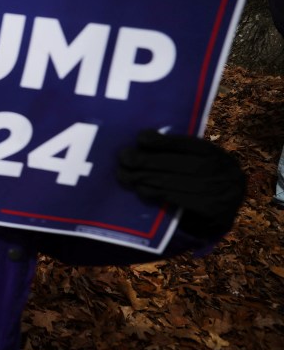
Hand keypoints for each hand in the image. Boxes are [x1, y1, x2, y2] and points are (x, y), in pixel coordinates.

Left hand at [117, 130, 245, 238]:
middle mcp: (220, 171)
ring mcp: (218, 192)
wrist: (225, 211)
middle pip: (178, 164)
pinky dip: (155, 193)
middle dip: (146, 160)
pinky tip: (140, 189)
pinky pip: (177, 200)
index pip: (188, 144)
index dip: (163, 141)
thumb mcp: (199, 161)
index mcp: (216, 154)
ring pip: (174, 182)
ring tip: (125, 174)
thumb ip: (178, 153)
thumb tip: (143, 142)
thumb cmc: (203, 180)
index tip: (140, 138)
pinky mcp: (211, 210)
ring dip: (144, 178)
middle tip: (123, 158)